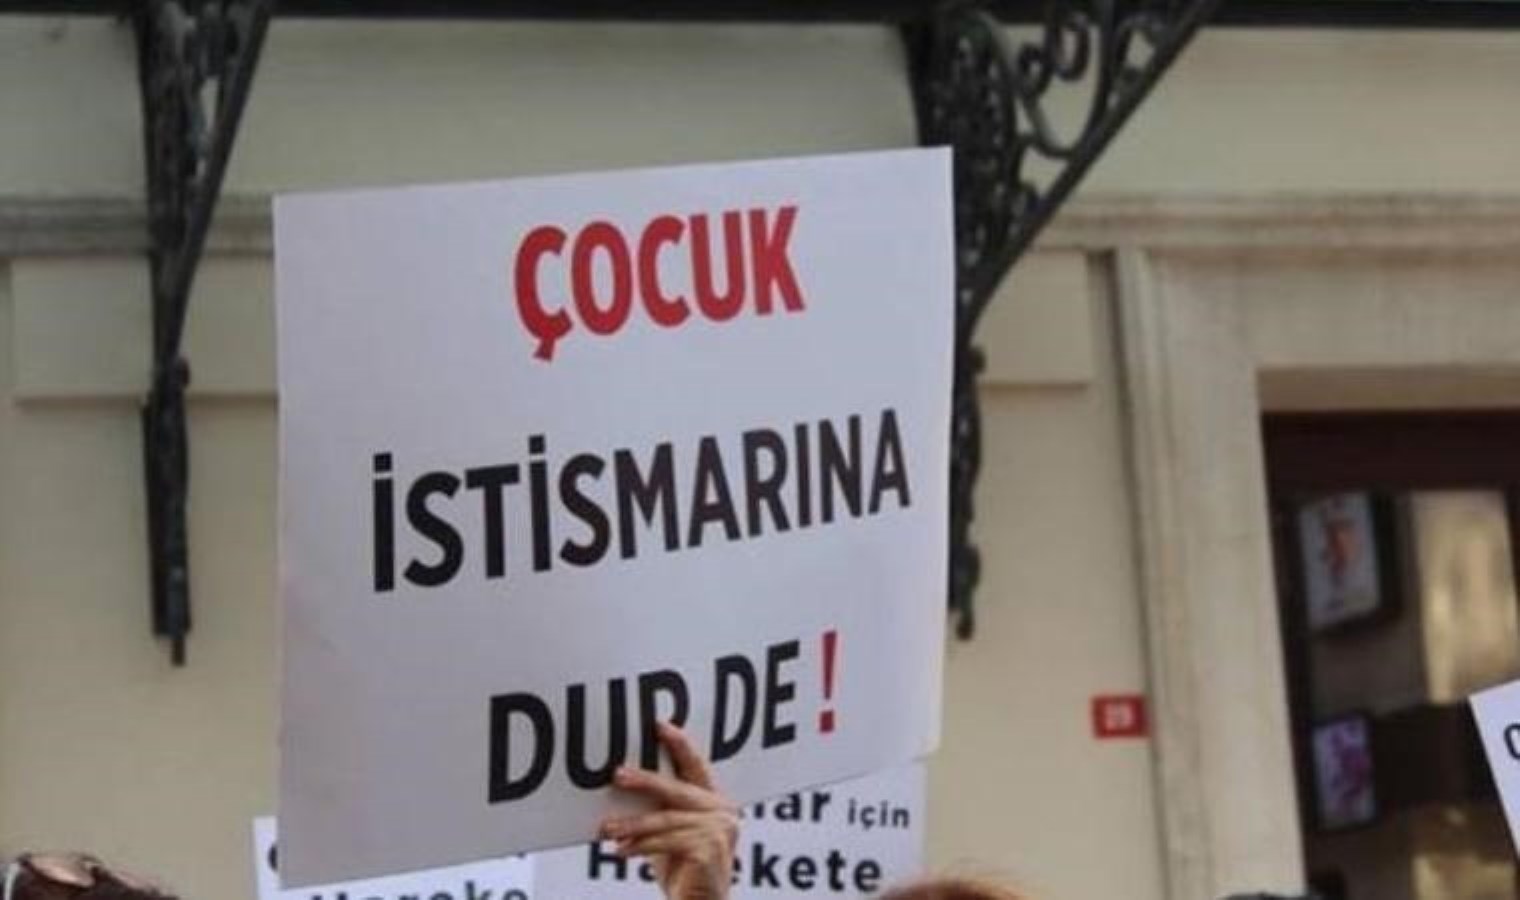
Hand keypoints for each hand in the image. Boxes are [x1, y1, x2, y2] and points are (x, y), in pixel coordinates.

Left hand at [600, 722, 738, 899]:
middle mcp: (724, 813)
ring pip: (667, 819)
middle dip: (645, 781)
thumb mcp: (668, 835)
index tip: (660, 725)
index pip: (696, 767)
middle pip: (678, 789)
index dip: (680, 744)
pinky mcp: (711, 851)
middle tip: (617, 775)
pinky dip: (641, 845)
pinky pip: (667, 841)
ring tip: (606, 828)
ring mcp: (721, 831)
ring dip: (632, 824)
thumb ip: (659, 811)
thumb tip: (623, 782)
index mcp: (716, 803)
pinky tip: (621, 850)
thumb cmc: (683, 873)